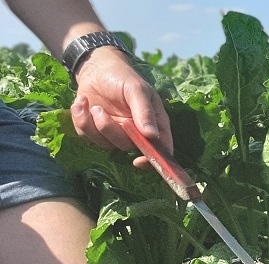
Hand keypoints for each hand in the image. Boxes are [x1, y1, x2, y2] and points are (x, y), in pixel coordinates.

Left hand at [70, 47, 172, 168]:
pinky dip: (80, 119)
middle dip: (110, 131)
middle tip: (99, 111)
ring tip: (89, 104)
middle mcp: (136, 132)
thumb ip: (144, 112)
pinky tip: (82, 103)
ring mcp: (115, 133)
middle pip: (127, 147)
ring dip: (92, 124)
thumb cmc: (122, 77)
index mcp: (154, 123)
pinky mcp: (95, 131)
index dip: (153, 161)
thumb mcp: (136, 90)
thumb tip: (152, 136)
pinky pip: (87, 136)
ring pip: (104, 143)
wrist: (96, 69)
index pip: (161, 149)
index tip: (138, 160)